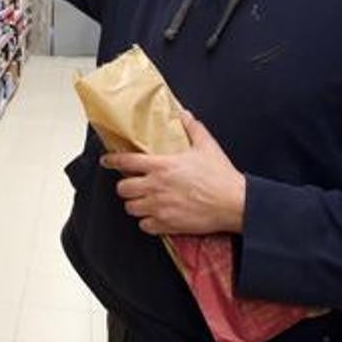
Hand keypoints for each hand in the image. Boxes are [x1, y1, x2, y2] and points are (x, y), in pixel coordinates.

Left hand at [100, 111, 246, 235]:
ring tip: (143, 201)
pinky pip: (144, 226)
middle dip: (125, 186)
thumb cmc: (221, 177)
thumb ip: (192, 128)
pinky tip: (154, 216)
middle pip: (122, 188)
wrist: (234, 203)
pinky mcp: (167, 224)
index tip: (106, 161)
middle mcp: (156, 187)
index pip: (126, 162)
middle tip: (132, 185)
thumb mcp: (207, 146)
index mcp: (162, 166)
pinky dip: (147, 222)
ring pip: (130, 208)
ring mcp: (159, 207)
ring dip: (135, 204)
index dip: (111, 161)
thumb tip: (185, 115)